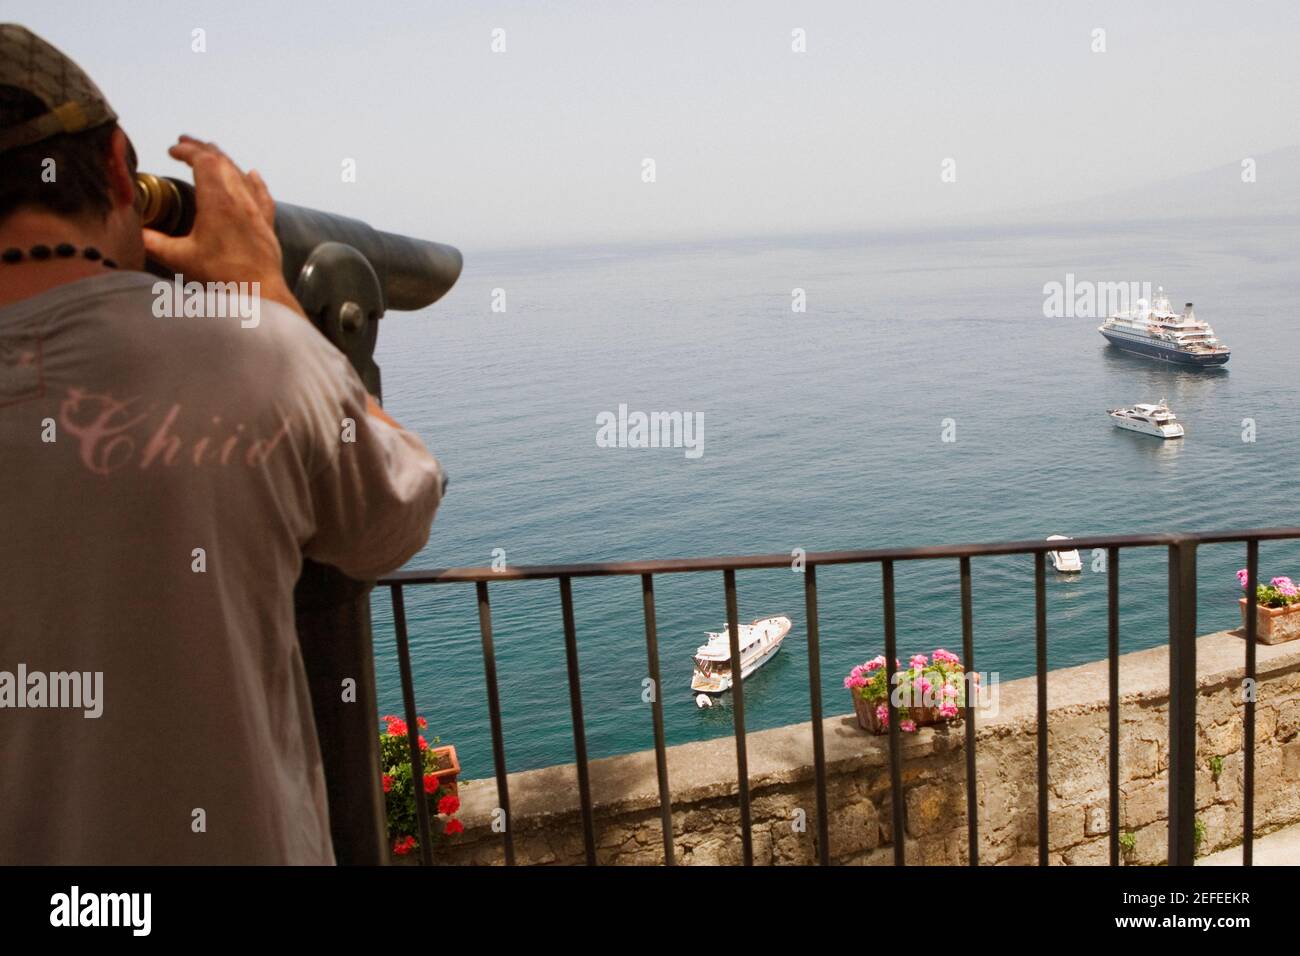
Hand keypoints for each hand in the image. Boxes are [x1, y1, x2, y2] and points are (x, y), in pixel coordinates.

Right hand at [142, 136, 302, 314]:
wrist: (259, 295)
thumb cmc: (221, 277)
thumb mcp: (179, 258)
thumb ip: (153, 242)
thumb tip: (134, 231)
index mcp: (218, 202)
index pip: (203, 162)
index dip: (187, 151)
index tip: (172, 149)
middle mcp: (240, 200)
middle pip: (222, 162)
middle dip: (202, 149)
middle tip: (185, 142)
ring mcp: (257, 212)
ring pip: (241, 175)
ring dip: (224, 160)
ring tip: (211, 152)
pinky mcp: (267, 226)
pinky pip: (262, 195)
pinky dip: (255, 181)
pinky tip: (252, 174)